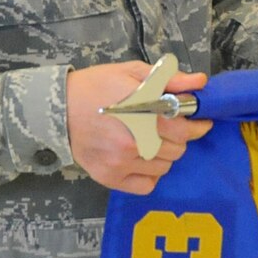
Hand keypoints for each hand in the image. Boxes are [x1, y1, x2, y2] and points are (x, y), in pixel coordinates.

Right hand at [67, 60, 211, 194]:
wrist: (58, 108)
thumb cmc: (97, 86)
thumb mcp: (132, 73)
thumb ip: (169, 80)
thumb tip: (200, 83)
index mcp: (141, 112)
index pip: (184, 129)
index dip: (196, 125)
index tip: (198, 121)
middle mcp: (133, 141)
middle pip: (177, 149)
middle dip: (178, 137)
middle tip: (167, 127)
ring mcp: (121, 162)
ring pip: (164, 167)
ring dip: (164, 155)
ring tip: (150, 141)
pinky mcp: (110, 177)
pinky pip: (146, 185)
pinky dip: (149, 174)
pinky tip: (140, 159)